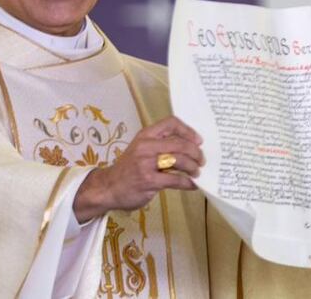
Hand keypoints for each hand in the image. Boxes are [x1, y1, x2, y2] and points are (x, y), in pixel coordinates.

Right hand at [73, 117, 203, 222]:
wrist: (108, 187)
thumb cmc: (128, 168)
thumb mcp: (140, 149)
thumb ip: (160, 145)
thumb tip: (189, 147)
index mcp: (145, 135)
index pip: (171, 123)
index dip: (188, 131)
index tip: (198, 141)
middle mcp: (146, 146)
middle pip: (180, 143)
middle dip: (195, 152)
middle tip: (201, 160)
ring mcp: (146, 163)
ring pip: (180, 160)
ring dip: (193, 167)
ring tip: (196, 172)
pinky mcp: (149, 180)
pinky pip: (176, 179)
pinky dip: (188, 183)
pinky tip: (192, 185)